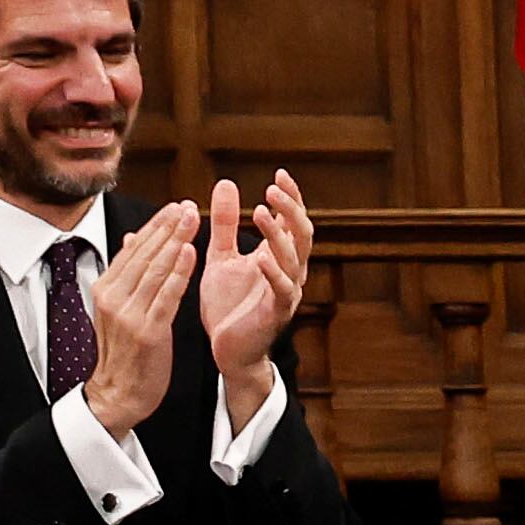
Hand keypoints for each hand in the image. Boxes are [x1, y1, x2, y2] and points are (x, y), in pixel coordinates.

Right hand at [75, 199, 199, 441]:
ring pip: (155, 269)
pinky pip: (166, 295)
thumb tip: (129, 238)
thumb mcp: (118, 308)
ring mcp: (128, 313)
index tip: (174, 206)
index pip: (133, 248)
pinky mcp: (146, 331)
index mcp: (105, 288)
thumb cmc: (126, 352)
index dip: (155, 225)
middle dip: (167, 226)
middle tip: (186, 204)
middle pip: (144, 253)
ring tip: (192, 217)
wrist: (118, 394)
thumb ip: (126, 274)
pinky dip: (179, 272)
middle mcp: (113, 296)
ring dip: (175, 240)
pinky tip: (191, 252)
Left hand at [196, 170, 310, 426]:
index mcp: (278, 257)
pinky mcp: (276, 314)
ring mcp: (286, 293)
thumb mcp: (221, 255)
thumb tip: (226, 183)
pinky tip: (261, 257)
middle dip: (292, 210)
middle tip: (273, 188)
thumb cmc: (228, 305)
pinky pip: (282, 291)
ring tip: (261, 212)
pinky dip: (274, 273)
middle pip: (303, 235)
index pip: (293, 221)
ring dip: (280, 234)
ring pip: (294, 259)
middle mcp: (289, 273)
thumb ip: (225, 223)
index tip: (279, 174)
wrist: (228, 350)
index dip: (291, 199)